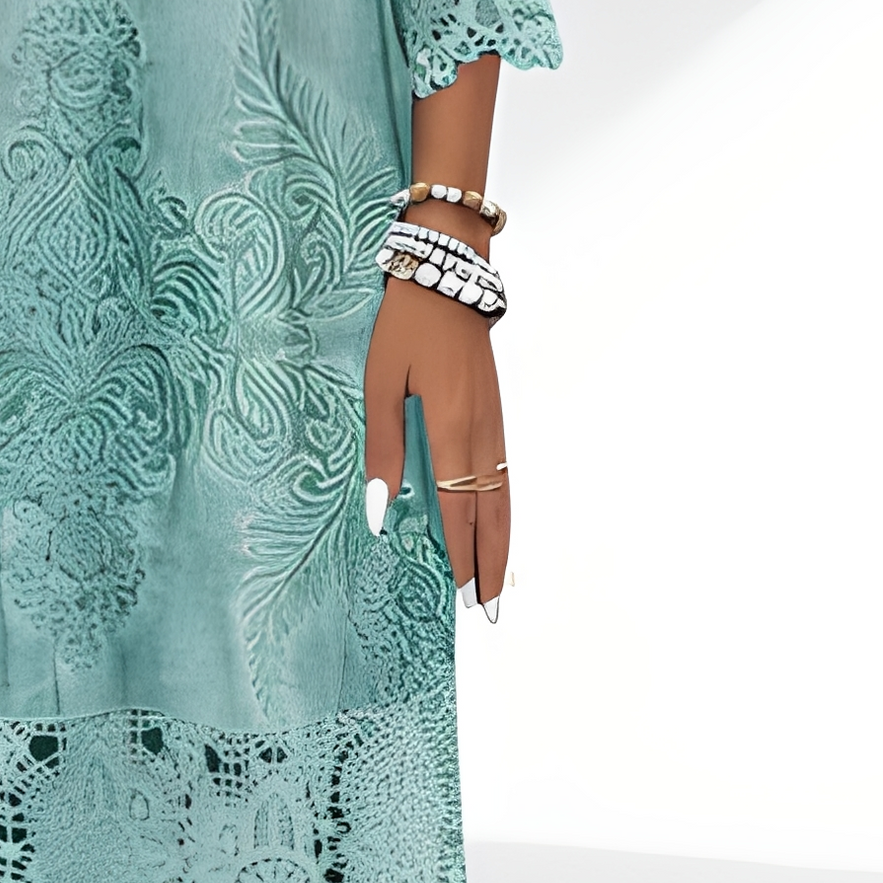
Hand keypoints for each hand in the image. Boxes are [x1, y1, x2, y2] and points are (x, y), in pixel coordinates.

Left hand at [363, 271, 508, 603]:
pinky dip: (505, 509)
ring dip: (503, 542)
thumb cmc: (407, 326)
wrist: (448, 275)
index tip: (459, 595)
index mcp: (451, 428)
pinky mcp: (495, 412)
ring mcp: (495, 423)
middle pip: (493, 514)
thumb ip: (382, 447)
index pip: (457, 510)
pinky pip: (504, 474)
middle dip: (490, 563)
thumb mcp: (380, 382)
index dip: (459, 555)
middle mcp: (481, 434)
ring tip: (497, 581)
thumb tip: (378, 508)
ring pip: (505, 497)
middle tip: (488, 607)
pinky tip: (497, 525)